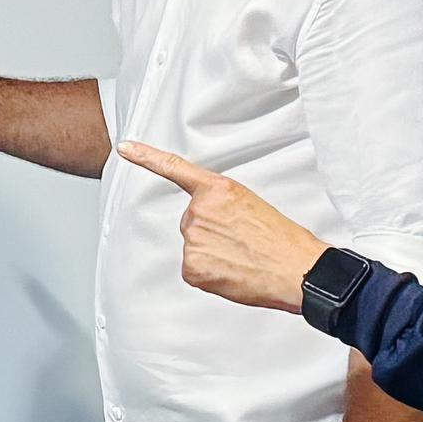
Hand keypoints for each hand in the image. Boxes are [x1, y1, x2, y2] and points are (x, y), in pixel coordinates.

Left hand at [114, 140, 326, 312]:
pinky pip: (195, 269)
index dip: (146, 156)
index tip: (124, 147)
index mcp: (218, 189)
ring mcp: (193, 238)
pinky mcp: (192, 266)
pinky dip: (211, 274)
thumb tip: (209, 226)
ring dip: (213, 254)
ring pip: (194, 246)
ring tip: (243, 257)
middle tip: (242, 241)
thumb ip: (221, 207)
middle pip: (191, 222)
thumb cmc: (282, 240)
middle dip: (212, 233)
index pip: (175, 168)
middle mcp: (200, 210)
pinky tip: (233, 272)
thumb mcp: (251, 205)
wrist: (297, 270)